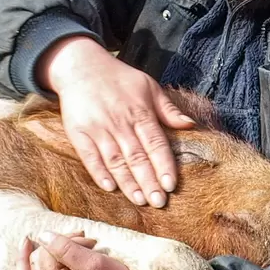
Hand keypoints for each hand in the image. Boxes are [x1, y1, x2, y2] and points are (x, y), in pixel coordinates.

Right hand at [38, 36, 194, 207]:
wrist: (81, 66)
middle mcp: (120, 121)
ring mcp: (98, 128)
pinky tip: (110, 187)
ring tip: (139, 200)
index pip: (155, 143)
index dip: (164, 165)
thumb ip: (168, 109)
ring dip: (128, 182)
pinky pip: (89, 156)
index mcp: (140, 111)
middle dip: (149, 181)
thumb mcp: (148, 86)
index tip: (171, 185)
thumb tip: (190, 125)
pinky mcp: (79, 132)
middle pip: (137, 156)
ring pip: (115, 160)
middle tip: (159, 202)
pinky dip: (99, 172)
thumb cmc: (119, 79)